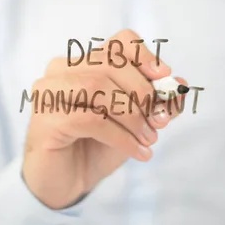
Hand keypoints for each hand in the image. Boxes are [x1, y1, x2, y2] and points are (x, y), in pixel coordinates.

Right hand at [22, 29, 185, 208]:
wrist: (67, 182)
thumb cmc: (96, 146)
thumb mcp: (135, 123)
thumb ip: (156, 103)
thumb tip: (179, 85)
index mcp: (83, 63)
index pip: (118, 43)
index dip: (145, 56)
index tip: (164, 78)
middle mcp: (61, 70)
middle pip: (109, 63)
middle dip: (142, 91)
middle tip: (160, 121)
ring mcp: (48, 92)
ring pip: (97, 86)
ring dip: (131, 114)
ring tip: (148, 138)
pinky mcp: (45, 119)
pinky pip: (90, 118)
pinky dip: (121, 135)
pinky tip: (137, 151)